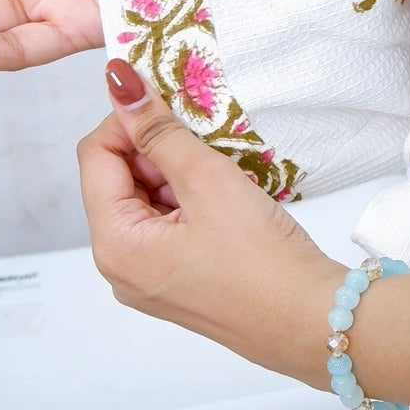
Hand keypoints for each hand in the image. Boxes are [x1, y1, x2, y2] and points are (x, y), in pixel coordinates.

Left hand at [81, 60, 409, 409]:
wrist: (314, 323)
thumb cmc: (263, 263)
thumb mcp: (209, 182)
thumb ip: (161, 131)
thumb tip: (121, 86)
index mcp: (115, 245)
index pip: (95, 156)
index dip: (128, 119)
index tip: (168, 98)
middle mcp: (121, 268)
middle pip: (118, 181)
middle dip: (155, 148)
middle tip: (204, 133)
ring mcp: (150, 281)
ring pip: (146, 203)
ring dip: (177, 173)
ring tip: (222, 166)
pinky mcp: (179, 284)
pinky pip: (169, 227)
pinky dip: (191, 200)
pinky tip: (228, 194)